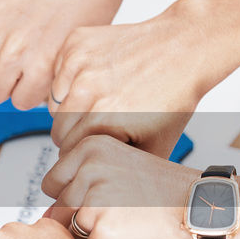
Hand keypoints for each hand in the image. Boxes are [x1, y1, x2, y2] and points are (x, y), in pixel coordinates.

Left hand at [41, 135, 197, 238]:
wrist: (210, 209)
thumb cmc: (170, 194)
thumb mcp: (121, 170)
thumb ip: (83, 184)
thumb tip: (44, 218)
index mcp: (90, 147)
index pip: (54, 185)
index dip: (81, 201)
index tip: (113, 199)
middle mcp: (88, 168)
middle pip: (59, 212)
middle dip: (87, 224)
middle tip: (128, 215)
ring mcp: (93, 200)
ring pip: (71, 236)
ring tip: (134, 226)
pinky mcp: (102, 232)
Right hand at [49, 0, 239, 157]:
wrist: (184, 48)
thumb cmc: (175, 95)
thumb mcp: (156, 147)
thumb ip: (125, 171)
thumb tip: (103, 195)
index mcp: (104, 119)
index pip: (68, 153)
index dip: (83, 156)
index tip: (97, 151)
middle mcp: (88, 90)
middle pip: (58, 130)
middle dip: (74, 136)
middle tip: (99, 129)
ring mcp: (79, 63)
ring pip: (54, 104)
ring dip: (70, 109)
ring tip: (98, 105)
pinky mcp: (75, 44)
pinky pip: (58, 75)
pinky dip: (70, 82)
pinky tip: (95, 82)